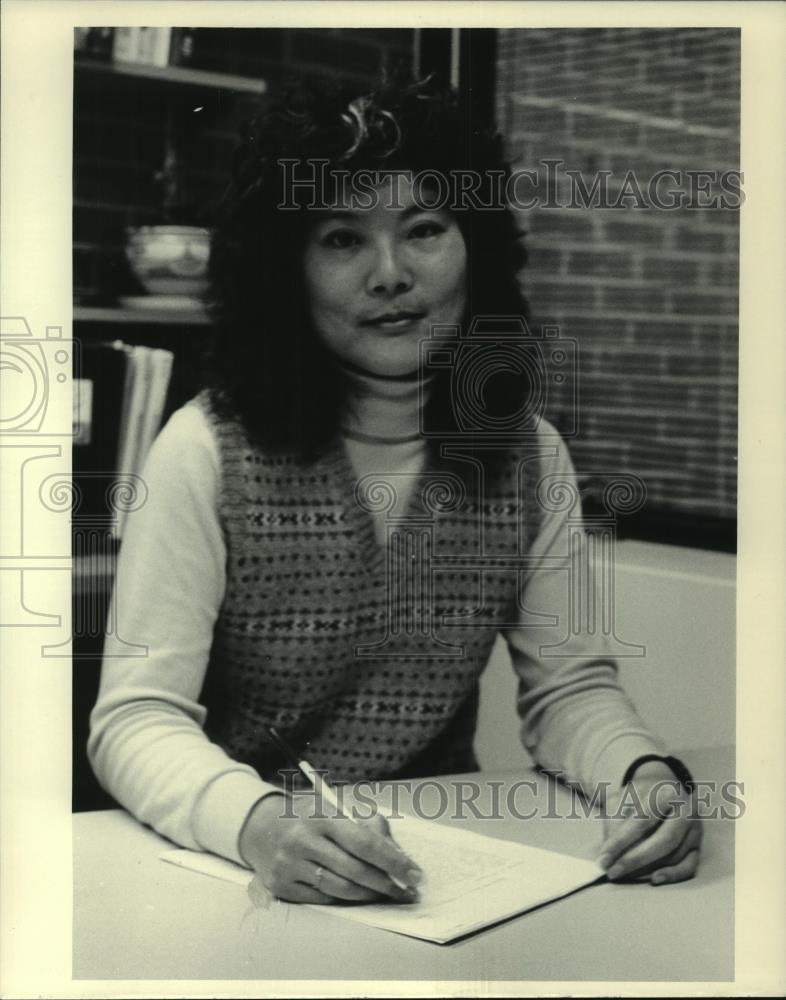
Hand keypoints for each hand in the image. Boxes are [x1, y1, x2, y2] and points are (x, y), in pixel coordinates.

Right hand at [239, 792, 422, 904]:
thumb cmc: (311, 817)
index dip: (393, 861)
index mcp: (320, 815)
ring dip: (369, 895)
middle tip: (407, 891)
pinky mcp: (281, 886)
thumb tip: (397, 856)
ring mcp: (289, 865)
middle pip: (354, 870)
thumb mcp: (336, 809)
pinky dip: (345, 899)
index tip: (415, 874)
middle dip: (386, 884)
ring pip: (340, 889)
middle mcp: (302, 840)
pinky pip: (323, 899)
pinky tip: (357, 895)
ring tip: (387, 894)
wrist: (261, 827)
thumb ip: (368, 826)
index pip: (363, 842)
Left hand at [598, 762, 702, 885]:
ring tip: (624, 874)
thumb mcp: (622, 798)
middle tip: (612, 872)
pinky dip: (672, 875)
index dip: (620, 842)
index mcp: (666, 793)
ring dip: (648, 868)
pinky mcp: (698, 847)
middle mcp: (687, 811)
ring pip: (674, 855)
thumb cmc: (638, 797)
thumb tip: (608, 852)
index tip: (603, 860)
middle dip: (635, 859)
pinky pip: (689, 867)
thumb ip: (615, 821)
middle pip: (664, 840)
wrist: (662, 791)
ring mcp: (695, 830)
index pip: (642, 820)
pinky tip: (653, 879)